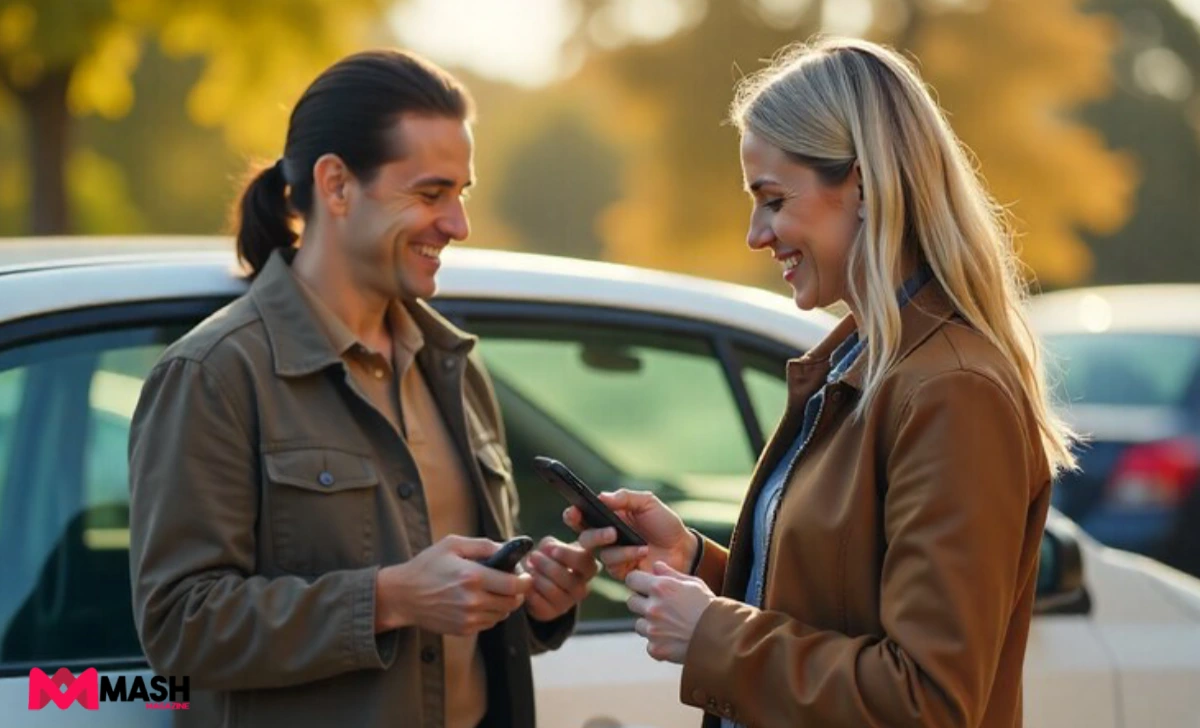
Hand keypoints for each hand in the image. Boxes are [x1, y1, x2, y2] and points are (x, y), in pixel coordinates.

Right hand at [375, 535, 532, 635]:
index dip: (525, 581)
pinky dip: (491, 613)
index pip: (514, 585)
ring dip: (504, 603)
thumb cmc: (427, 566)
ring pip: (503, 614)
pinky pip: (490, 623)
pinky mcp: (464, 630)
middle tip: (511, 581)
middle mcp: (473, 601)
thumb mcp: (453, 545)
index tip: (525, 575)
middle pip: (512, 602)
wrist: (403, 596)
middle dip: (517, 592)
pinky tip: (481, 601)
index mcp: (473, 577)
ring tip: (494, 590)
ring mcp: (469, 618)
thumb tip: (508, 547)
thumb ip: (484, 545)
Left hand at [522, 536, 599, 621]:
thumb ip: (551, 544)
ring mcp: (568, 603)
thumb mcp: (553, 546)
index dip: (568, 555)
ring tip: (529, 567)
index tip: (552, 549)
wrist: (539, 581)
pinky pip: (539, 603)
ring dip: (537, 576)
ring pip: (553, 591)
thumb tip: (547, 548)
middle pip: (567, 579)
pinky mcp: (551, 613)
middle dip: (547, 565)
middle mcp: (582, 588)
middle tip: (533, 555)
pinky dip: (530, 590)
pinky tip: (527, 582)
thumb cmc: (550, 558)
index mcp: (588, 568)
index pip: (584, 562)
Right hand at [564, 489, 696, 580]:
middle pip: (584, 538)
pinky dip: (628, 556)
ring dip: (618, 548)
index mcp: (609, 518)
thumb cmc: (664, 524)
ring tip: (639, 543)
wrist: (683, 547)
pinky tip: (643, 550)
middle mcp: (607, 538)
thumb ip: (625, 497)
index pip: (583, 517)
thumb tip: (601, 497)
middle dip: (593, 535)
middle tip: (610, 531)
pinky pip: (614, 566)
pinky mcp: (622, 571)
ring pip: (599, 554)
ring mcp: (614, 556)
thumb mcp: (648, 503)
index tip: (573, 512)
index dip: (573, 515)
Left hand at [625, 562, 716, 663]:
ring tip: (670, 625)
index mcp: (660, 588)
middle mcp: (652, 608)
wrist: (722, 637)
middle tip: (661, 607)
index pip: (632, 579)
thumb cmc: (709, 606)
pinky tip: (674, 640)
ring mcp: (652, 630)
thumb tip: (655, 566)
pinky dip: (658, 643)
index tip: (644, 586)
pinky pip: (649, 644)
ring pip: (639, 624)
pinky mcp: (656, 649)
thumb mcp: (694, 583)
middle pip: (631, 601)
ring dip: (649, 624)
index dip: (638, 582)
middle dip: (643, 603)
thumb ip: (671, 574)